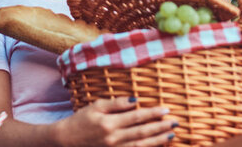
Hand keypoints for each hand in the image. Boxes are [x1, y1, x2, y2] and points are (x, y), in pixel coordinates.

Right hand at [54, 97, 175, 146]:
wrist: (66, 141)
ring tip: (171, 134)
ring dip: (158, 140)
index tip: (166, 109)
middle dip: (160, 127)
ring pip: (141, 145)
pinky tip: (156, 145)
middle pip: (142, 132)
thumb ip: (116, 103)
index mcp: (109, 123)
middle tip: (175, 122)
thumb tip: (135, 99)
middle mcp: (113, 138)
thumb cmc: (81, 120)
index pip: (137, 117)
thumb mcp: (96, 106)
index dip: (153, 113)